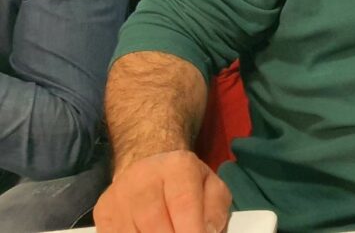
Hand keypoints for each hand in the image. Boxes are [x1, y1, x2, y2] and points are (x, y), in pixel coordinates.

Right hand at [94, 150, 231, 232]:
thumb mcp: (212, 190)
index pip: (183, 204)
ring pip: (133, 232)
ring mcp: (118, 195)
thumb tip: (207, 232)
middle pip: (155, 224)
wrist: (149, 170)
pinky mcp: (102, 212)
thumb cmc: (187, 185)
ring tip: (168, 232)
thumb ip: (213, 212)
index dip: (191, 229)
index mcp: (178, 166)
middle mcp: (143, 176)